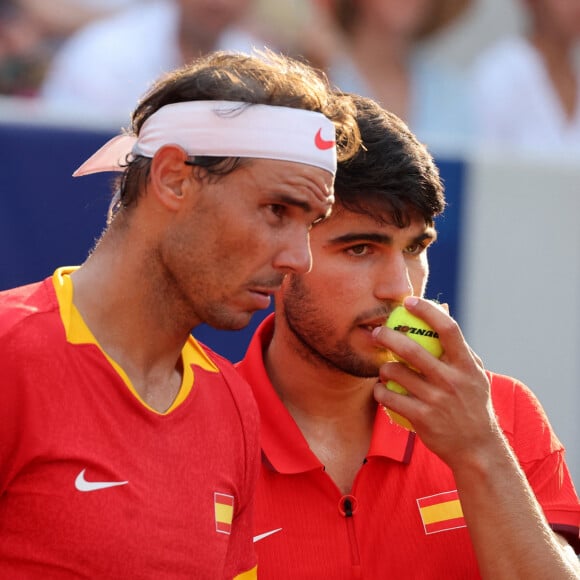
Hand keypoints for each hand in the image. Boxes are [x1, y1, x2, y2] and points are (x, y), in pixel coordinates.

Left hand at [372, 296, 499, 467]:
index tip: (409, 301)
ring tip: (384, 369)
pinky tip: (381, 389)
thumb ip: (458, 344)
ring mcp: (437, 400)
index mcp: (467, 365)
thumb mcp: (475, 373)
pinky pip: (390, 397)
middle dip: (388, 336)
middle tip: (377, 332)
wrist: (477, 449)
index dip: (427, 311)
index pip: (448, 328)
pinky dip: (380, 391)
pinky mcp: (422, 418)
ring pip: (396, 373)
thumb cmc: (473, 404)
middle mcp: (452, 380)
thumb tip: (442, 307)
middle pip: (412, 350)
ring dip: (383, 368)